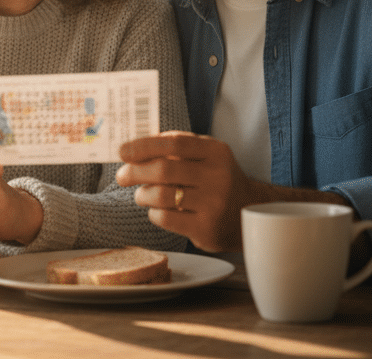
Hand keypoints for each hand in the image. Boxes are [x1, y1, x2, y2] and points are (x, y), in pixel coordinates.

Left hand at [116, 131, 254, 251]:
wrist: (250, 212)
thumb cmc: (216, 180)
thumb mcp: (206, 156)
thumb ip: (177, 147)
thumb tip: (134, 147)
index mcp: (216, 151)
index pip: (174, 142)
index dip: (144, 145)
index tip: (122, 151)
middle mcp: (217, 176)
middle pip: (163, 169)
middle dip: (135, 172)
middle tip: (122, 176)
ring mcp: (213, 204)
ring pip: (161, 195)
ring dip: (142, 195)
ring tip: (141, 195)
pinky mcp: (206, 228)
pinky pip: (165, 218)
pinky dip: (153, 213)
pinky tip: (157, 210)